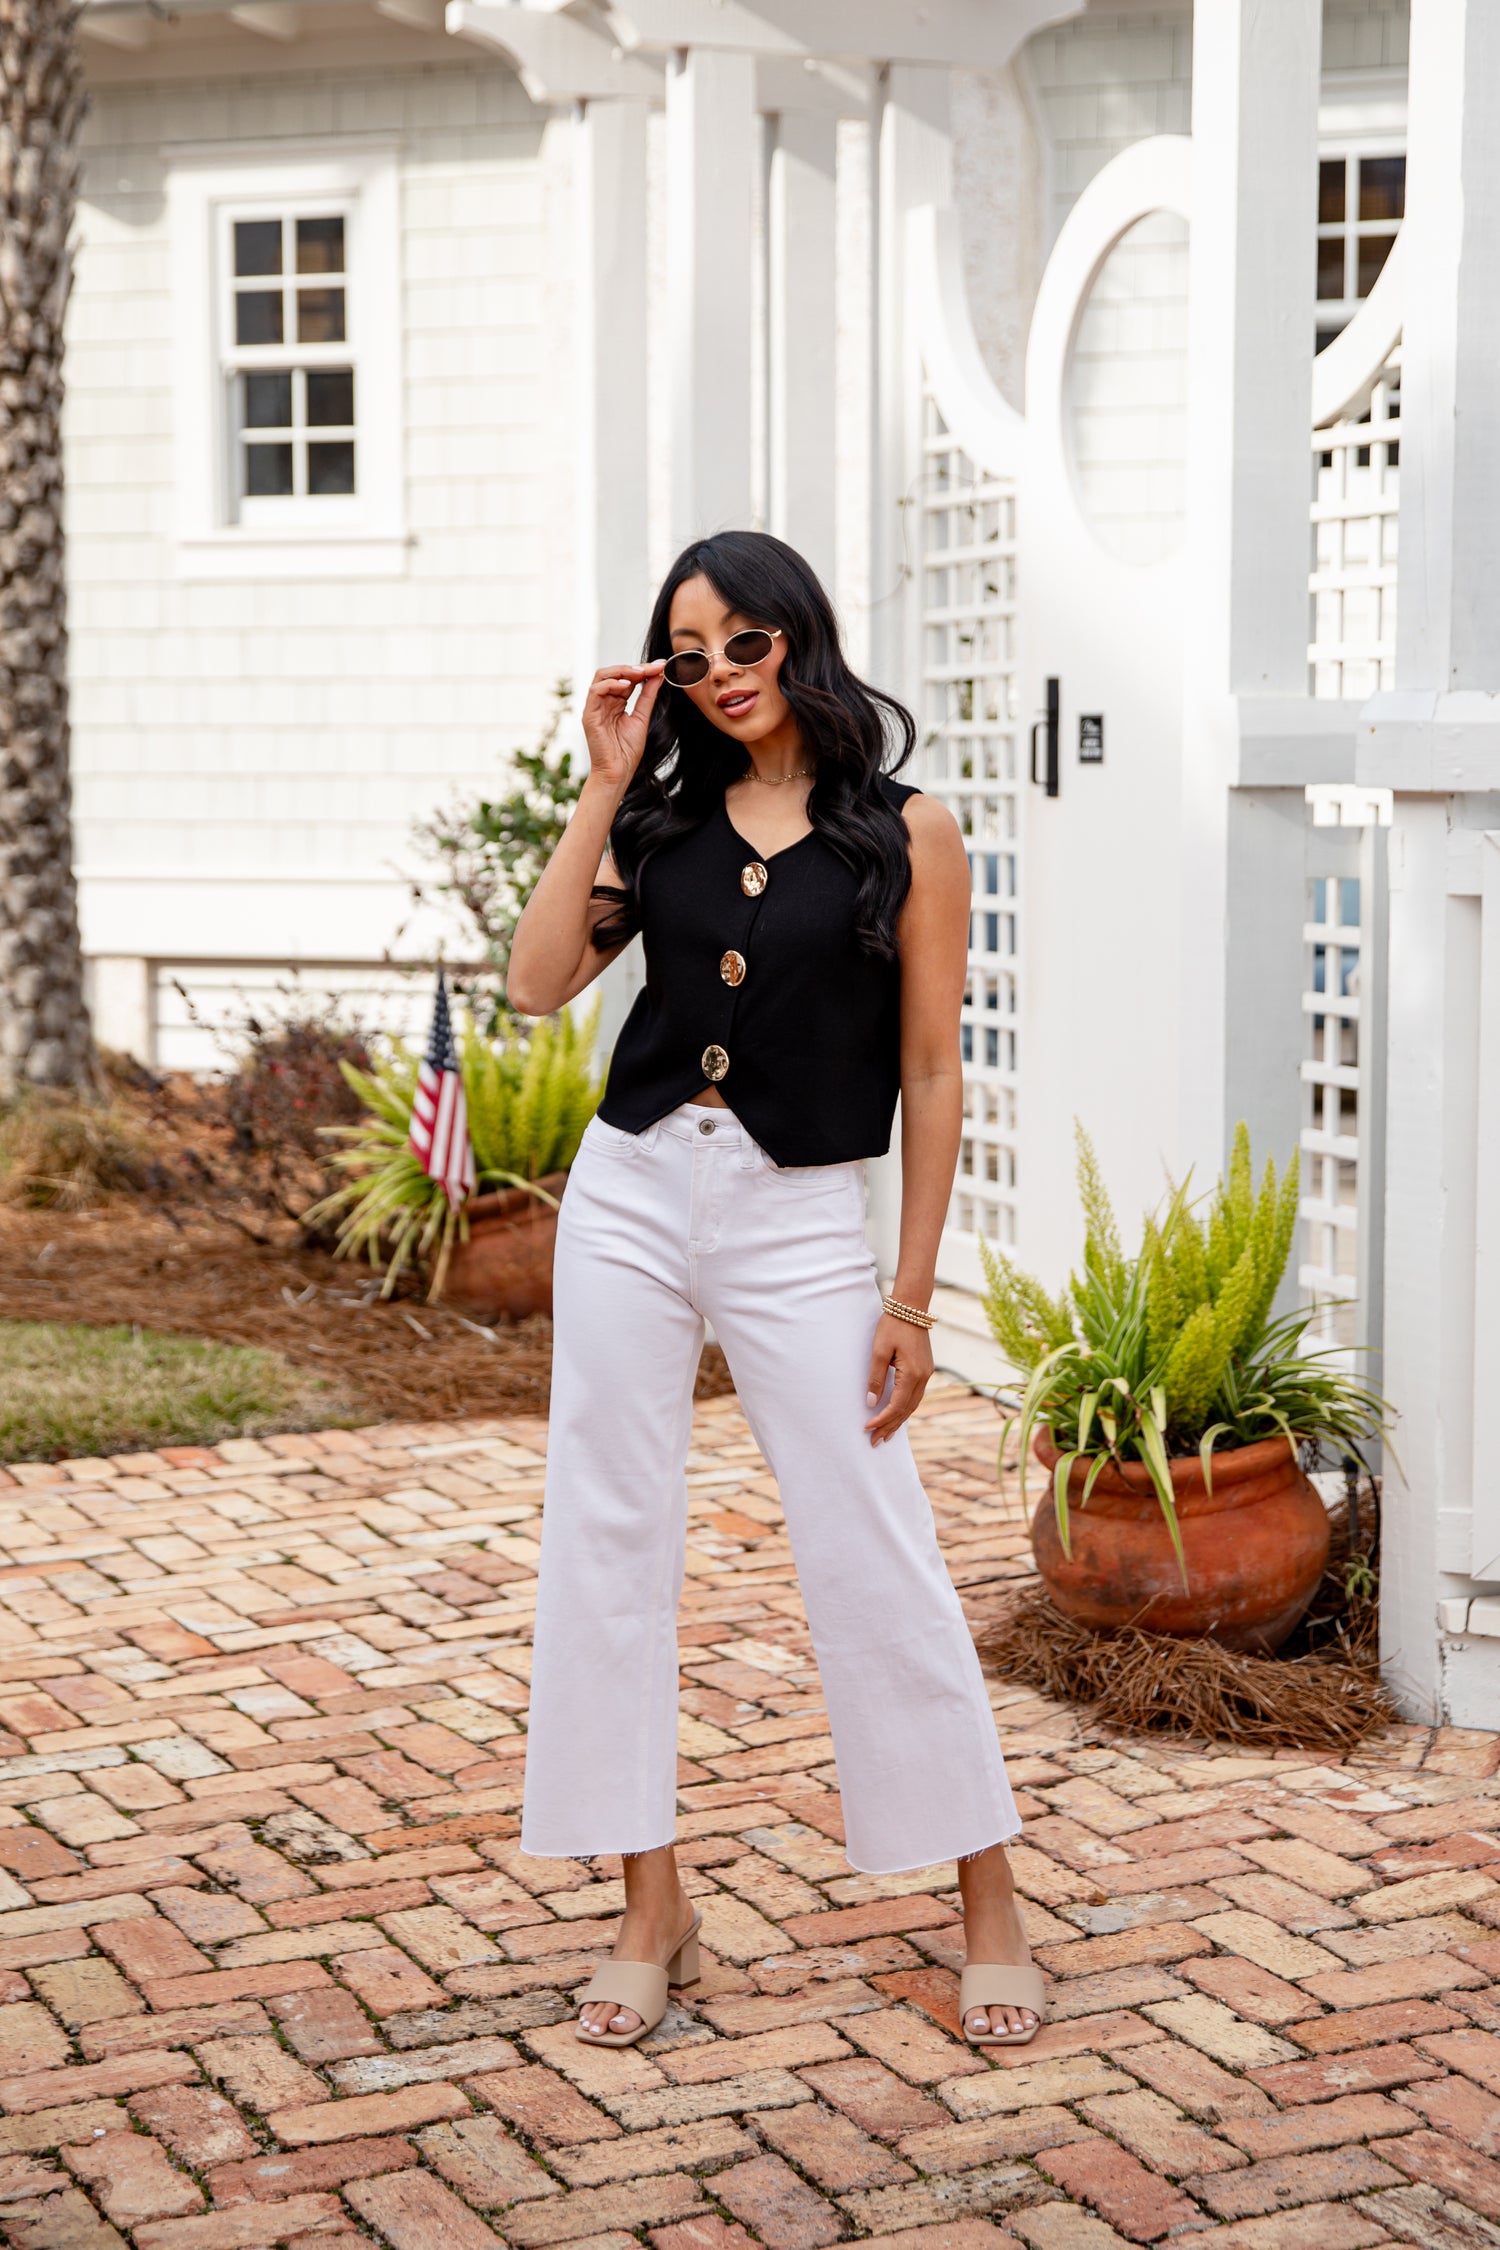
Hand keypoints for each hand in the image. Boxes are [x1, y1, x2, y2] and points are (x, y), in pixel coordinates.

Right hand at [582, 661, 666, 791]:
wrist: (618, 772)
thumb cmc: (627, 751)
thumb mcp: (642, 717)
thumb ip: (648, 696)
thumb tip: (658, 676)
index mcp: (615, 702)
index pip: (627, 678)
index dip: (643, 670)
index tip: (661, 665)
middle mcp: (603, 701)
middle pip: (613, 673)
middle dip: (633, 667)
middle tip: (652, 667)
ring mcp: (595, 707)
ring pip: (602, 676)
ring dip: (622, 671)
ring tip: (640, 672)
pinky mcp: (589, 714)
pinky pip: (595, 691)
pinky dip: (610, 684)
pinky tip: (626, 686)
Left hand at [864, 1312, 933, 1444]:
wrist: (911, 1308)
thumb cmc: (892, 1326)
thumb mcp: (878, 1351)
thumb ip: (875, 1378)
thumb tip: (871, 1403)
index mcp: (912, 1374)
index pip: (896, 1406)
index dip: (882, 1420)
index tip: (867, 1429)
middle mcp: (923, 1378)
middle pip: (906, 1410)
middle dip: (890, 1427)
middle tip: (875, 1442)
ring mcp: (927, 1374)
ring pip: (913, 1405)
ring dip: (898, 1421)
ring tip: (885, 1435)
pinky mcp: (925, 1370)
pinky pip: (915, 1396)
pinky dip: (905, 1409)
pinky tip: (897, 1415)